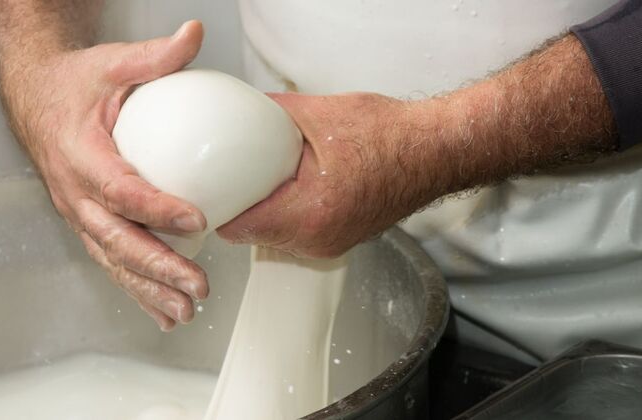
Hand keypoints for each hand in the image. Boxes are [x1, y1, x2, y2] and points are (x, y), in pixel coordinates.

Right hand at [1, 22, 207, 330]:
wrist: (36, 99)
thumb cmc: (73, 85)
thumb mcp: (111, 64)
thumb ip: (155, 57)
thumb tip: (194, 35)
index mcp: (81, 153)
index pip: (120, 188)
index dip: (156, 208)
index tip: (196, 220)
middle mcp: (75, 192)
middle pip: (116, 239)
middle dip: (158, 267)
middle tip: (197, 286)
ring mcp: (78, 212)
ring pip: (111, 260)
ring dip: (148, 290)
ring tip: (184, 312)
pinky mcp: (86, 222)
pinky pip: (109, 261)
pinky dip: (135, 289)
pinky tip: (161, 311)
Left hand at [217, 93, 440, 257]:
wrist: (434, 153)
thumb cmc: (391, 136)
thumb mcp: (320, 113)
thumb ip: (271, 113)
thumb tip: (240, 109)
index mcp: (310, 211)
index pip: (240, 227)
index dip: (217, 210)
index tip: (207, 192)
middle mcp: (319, 239)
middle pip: (253, 235)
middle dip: (239, 209)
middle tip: (228, 180)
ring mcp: (330, 245)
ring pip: (274, 238)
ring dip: (262, 214)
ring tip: (258, 182)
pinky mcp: (339, 242)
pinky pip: (296, 236)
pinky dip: (286, 216)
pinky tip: (289, 189)